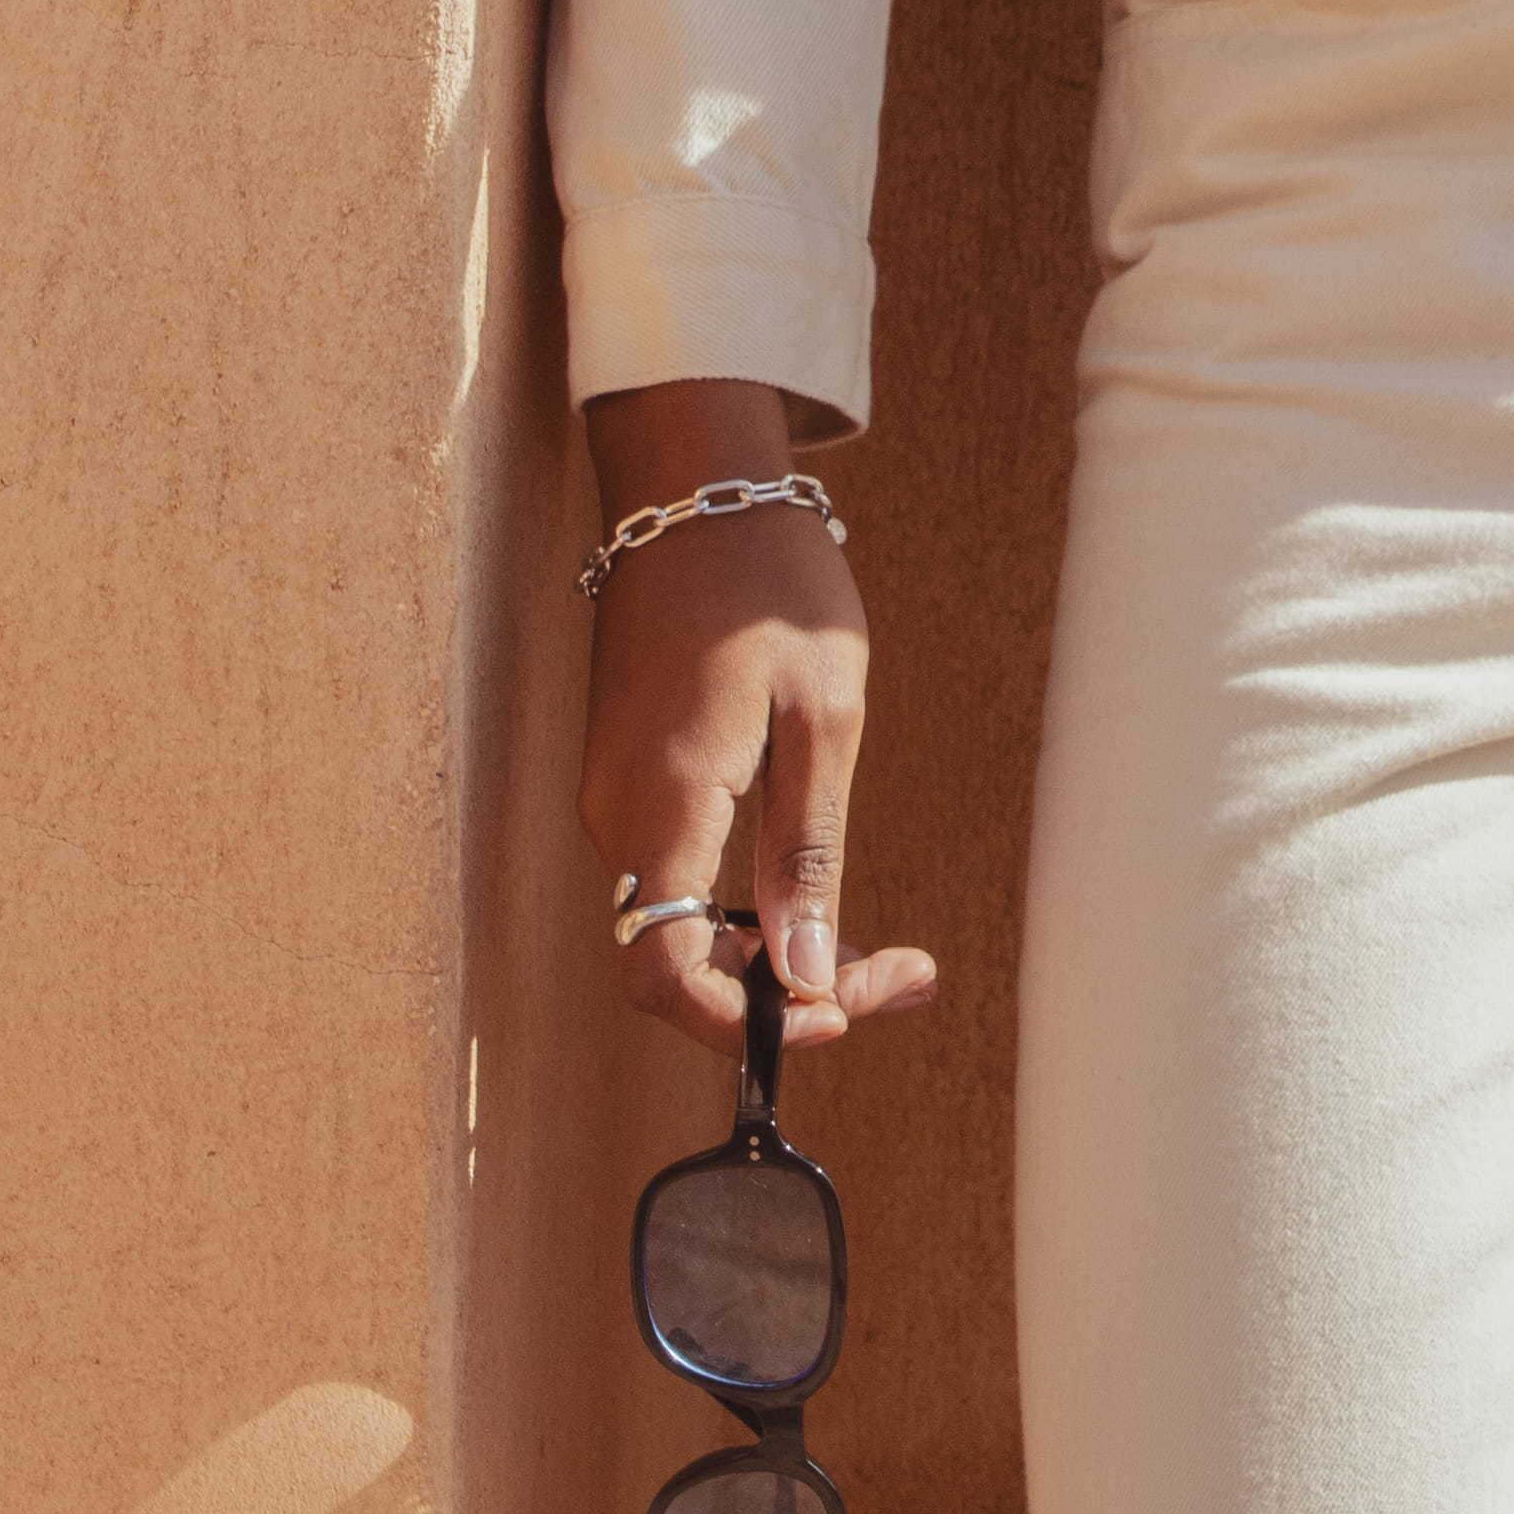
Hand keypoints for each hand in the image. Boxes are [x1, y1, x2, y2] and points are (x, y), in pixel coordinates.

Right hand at [579, 386, 937, 1060]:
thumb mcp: (822, 720)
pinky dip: (740, 911)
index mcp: (665, 804)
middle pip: (674, 963)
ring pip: (675, 926)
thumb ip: (807, 855)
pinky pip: (673, 878)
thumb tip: (806, 976)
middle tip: (898, 979)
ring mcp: (614, 796)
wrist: (695, 490)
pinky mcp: (627, 776)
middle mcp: (617, 815)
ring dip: (767, 958)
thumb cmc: (772, 588)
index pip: (664, 974)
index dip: (743, 1023)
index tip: (839, 1010)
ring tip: (879, 950)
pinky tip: (810, 897)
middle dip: (781, 998)